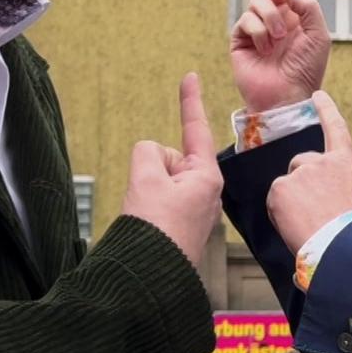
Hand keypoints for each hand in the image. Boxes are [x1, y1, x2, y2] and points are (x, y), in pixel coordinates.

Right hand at [121, 73, 222, 267]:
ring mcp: (194, 208)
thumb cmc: (154, 229)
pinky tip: (146, 224)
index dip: (190, 101)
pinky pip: (158, 198)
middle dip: (152, 169)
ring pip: (159, 178)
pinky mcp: (181, 223)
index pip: (195, 129)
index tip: (192, 75)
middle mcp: (206, 191)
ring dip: (147, 189)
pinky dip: (147, 204)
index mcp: (206, 177)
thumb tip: (152, 158)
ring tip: (147, 215)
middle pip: (169, 157)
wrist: (147, 277)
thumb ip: (148, 152)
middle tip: (148, 198)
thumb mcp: (145, 177)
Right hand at [230, 0, 331, 111]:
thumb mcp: (320, 35)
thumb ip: (311, 7)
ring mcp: (258, 26)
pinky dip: (258, 30)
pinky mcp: (241, 37)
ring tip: (278, 39)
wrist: (286, 95)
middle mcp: (278, 15)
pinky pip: (246, 19)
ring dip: (271, 16)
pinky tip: (264, 47)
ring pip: (258, 0)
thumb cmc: (307, 69)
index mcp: (300, 13)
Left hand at [266, 90, 351, 251]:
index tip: (317, 95)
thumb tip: (323, 202)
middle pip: (300, 166)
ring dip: (292, 203)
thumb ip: (337, 189)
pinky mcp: (281, 186)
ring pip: (286, 187)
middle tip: (312, 212)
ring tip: (308, 224)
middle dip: (301, 186)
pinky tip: (296, 226)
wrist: (344, 245)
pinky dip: (281, 214)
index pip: (336, 129)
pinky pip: (275, 201)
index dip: (326, 110)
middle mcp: (322, 161)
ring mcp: (300, 172)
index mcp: (345, 164)